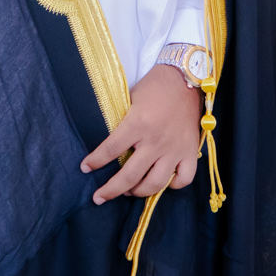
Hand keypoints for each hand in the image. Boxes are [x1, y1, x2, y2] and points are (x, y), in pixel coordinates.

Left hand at [80, 63, 202, 203]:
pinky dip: (173, 185)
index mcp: (138, 124)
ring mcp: (175, 149)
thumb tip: (108, 145)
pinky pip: (183, 179)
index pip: (111, 149)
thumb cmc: (155, 86)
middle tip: (98, 197)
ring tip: (128, 191)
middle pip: (130, 176)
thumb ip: (122, 123)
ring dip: (138, 191)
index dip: (95, 161)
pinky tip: (163, 182)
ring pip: (155, 184)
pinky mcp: (191, 151)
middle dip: (110, 190)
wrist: (185, 78)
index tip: (85, 168)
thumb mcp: (131, 100)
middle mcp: (156, 140)